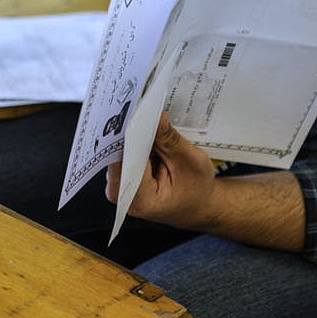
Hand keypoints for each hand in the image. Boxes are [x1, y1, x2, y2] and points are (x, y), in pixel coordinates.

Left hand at [105, 112, 218, 229]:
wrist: (197, 206)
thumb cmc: (196, 192)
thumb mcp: (190, 162)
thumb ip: (170, 140)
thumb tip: (156, 117)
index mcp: (140, 200)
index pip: (125, 161)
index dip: (130, 135)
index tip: (139, 114)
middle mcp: (123, 196)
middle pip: (119, 155)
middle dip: (133, 133)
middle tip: (146, 111)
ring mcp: (120, 186)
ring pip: (120, 152)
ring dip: (134, 136)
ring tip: (150, 123)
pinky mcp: (121, 177)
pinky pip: (124, 154)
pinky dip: (136, 143)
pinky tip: (148, 135)